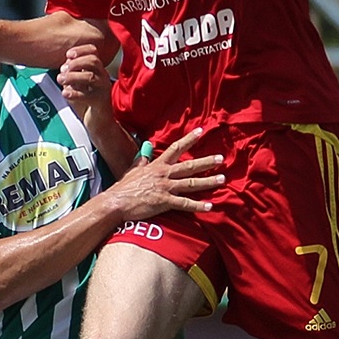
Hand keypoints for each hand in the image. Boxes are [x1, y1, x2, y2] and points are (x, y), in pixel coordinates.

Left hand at [58, 44, 111, 119]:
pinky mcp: (100, 103)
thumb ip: (73, 75)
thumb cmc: (87, 103)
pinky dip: (74, 93)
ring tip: (60, 80)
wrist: (99, 124)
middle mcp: (102, 77)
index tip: (68, 55)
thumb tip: (64, 65)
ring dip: (72, 76)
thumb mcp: (78, 85)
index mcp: (97, 70)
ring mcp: (103, 90)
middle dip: (76, 62)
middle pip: (93, 61)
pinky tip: (65, 93)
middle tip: (63, 70)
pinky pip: (88, 96)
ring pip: (91, 77)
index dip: (81, 50)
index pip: (93, 51)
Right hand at [104, 129, 224, 220]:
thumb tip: (146, 147)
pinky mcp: (164, 202)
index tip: (201, 131)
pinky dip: (198, 206)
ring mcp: (165, 188)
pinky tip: (210, 206)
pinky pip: (185, 204)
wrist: (116, 202)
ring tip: (222, 179)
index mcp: (157, 165)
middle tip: (221, 158)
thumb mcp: (133, 169)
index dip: (189, 140)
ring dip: (208, 182)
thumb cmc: (124, 187)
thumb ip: (143, 159)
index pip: (176, 148)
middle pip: (189, 166)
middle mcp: (164, 174)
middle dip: (206, 162)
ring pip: (191, 184)